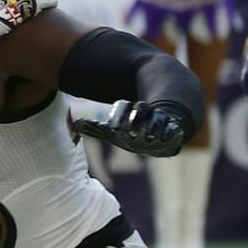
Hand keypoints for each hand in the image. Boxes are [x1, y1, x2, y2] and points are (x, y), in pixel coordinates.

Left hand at [72, 99, 192, 157]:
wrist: (161, 129)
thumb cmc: (133, 132)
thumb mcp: (114, 132)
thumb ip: (96, 128)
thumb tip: (74, 125)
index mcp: (130, 111)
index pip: (123, 108)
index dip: (118, 115)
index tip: (114, 128)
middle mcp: (145, 113)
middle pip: (140, 110)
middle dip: (136, 118)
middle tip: (130, 133)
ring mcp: (160, 120)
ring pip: (156, 119)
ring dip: (152, 128)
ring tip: (148, 138)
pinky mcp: (173, 129)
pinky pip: (172, 129)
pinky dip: (169, 133)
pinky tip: (165, 139)